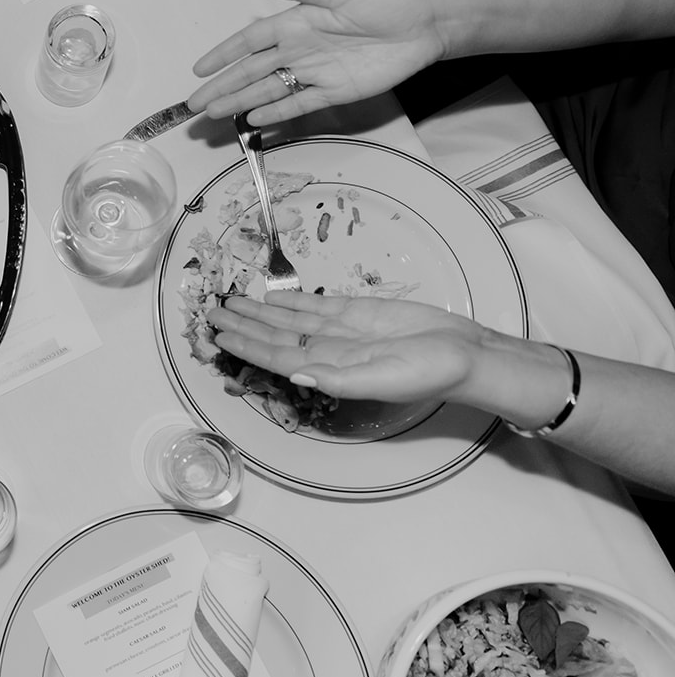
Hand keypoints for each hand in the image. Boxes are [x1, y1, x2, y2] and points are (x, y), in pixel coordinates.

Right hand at [186, 0, 446, 125]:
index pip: (250, 41)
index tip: (198, 69)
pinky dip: (277, 113)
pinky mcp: (336, 91)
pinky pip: (300, 104)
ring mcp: (316, 72)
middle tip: (194, 105)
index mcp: (296, 21)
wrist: (425, 22)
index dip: (223, 54)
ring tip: (214, 115)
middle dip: (222, 87)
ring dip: (241, 103)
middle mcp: (299, 49)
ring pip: (269, 91)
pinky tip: (255, 122)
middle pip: (251, 72)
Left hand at [205, 290, 484, 404]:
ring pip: (290, 319)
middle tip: (210, 312)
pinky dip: (293, 301)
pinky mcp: (358, 313)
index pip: (277, 356)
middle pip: (275, 335)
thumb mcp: (384, 379)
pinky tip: (271, 297)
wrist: (465, 354)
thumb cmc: (429, 373)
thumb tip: (295, 375)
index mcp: (330, 370)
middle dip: (242, 324)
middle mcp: (329, 351)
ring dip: (260, 311)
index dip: (247, 346)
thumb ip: (338, 379)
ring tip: (231, 302)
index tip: (219, 337)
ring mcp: (341, 331)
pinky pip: (317, 306)